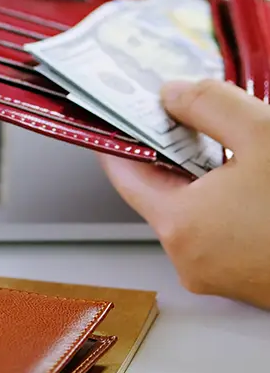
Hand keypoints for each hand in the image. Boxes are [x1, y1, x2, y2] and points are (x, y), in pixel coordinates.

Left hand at [98, 79, 269, 309]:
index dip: (120, 137)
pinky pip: (222, 227)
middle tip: (180, 112)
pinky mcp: (248, 277)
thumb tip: (172, 95)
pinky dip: (228, 197)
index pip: (124, 173)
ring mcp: (220, 273)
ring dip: (206, 172)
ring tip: (228, 140)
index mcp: (180, 225)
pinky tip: (253, 176)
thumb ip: (208, 105)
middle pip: (160, 189)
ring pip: (196, 207)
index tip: (117, 113)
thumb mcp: (263, 134)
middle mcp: (191, 257)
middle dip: (172, 148)